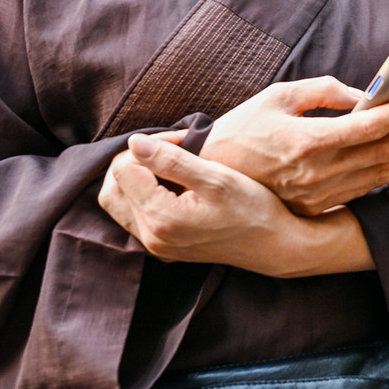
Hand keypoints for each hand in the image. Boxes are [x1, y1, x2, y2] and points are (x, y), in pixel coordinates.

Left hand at [98, 132, 372, 276]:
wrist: (276, 246)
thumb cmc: (254, 209)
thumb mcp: (217, 178)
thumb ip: (172, 161)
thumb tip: (135, 143)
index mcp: (161, 218)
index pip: (124, 169)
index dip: (148, 146)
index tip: (179, 140)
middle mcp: (151, 237)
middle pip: (112, 190)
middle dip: (130, 162)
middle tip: (163, 149)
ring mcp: (156, 246)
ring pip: (120, 205)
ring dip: (134, 179)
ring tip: (166, 164)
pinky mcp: (164, 248)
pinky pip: (135, 218)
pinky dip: (142, 195)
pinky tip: (169, 184)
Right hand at [198, 78, 388, 216]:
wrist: (211, 176)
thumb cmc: (243, 129)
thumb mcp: (277, 96)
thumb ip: (322, 91)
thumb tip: (362, 94)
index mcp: (307, 141)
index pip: (368, 126)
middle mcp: (317, 173)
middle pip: (383, 153)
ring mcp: (320, 195)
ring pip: (380, 177)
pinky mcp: (318, 206)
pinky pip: (365, 192)